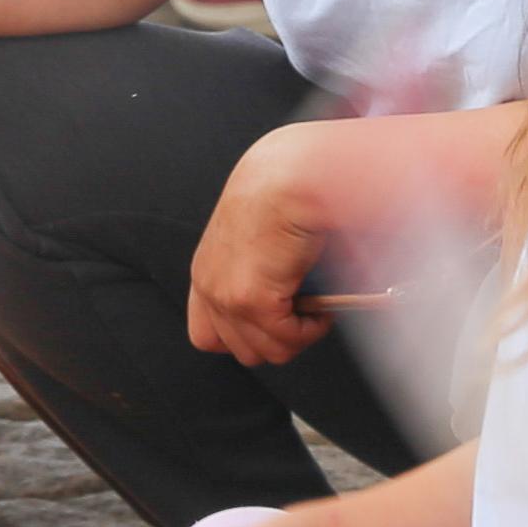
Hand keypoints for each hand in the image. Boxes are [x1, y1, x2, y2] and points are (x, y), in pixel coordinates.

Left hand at [184, 121, 337, 365]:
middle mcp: (209, 286)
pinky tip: (320, 304)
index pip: (208, 336)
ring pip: (268, 351)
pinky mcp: (249, 299)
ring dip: (300, 333)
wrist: (291, 175)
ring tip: (315, 303)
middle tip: (304, 311)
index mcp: (207, 272)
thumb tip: (290, 310)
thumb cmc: (283, 194)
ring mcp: (226, 296)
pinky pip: (286, 340)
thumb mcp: (258, 241)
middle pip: (243, 351)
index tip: (278, 322)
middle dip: (281, 337)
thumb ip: (258, 276)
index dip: (248, 337)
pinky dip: (311, 329)